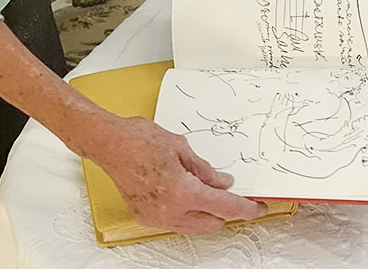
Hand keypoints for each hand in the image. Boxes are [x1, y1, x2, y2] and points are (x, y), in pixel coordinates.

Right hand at [81, 114, 268, 233]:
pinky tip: (185, 195)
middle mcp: (170, 211)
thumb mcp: (181, 148)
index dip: (246, 208)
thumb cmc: (138, 140)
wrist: (109, 144)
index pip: (225, 207)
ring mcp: (156, 217)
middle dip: (225, 210)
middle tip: (231, 193)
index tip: (258, 207)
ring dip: (206, 213)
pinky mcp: (146, 217)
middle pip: (213, 222)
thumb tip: (222, 182)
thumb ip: (205, 170)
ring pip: (195, 226)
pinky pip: (176, 223)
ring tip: (205, 191)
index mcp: (183, 192)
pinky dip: (186, 213)